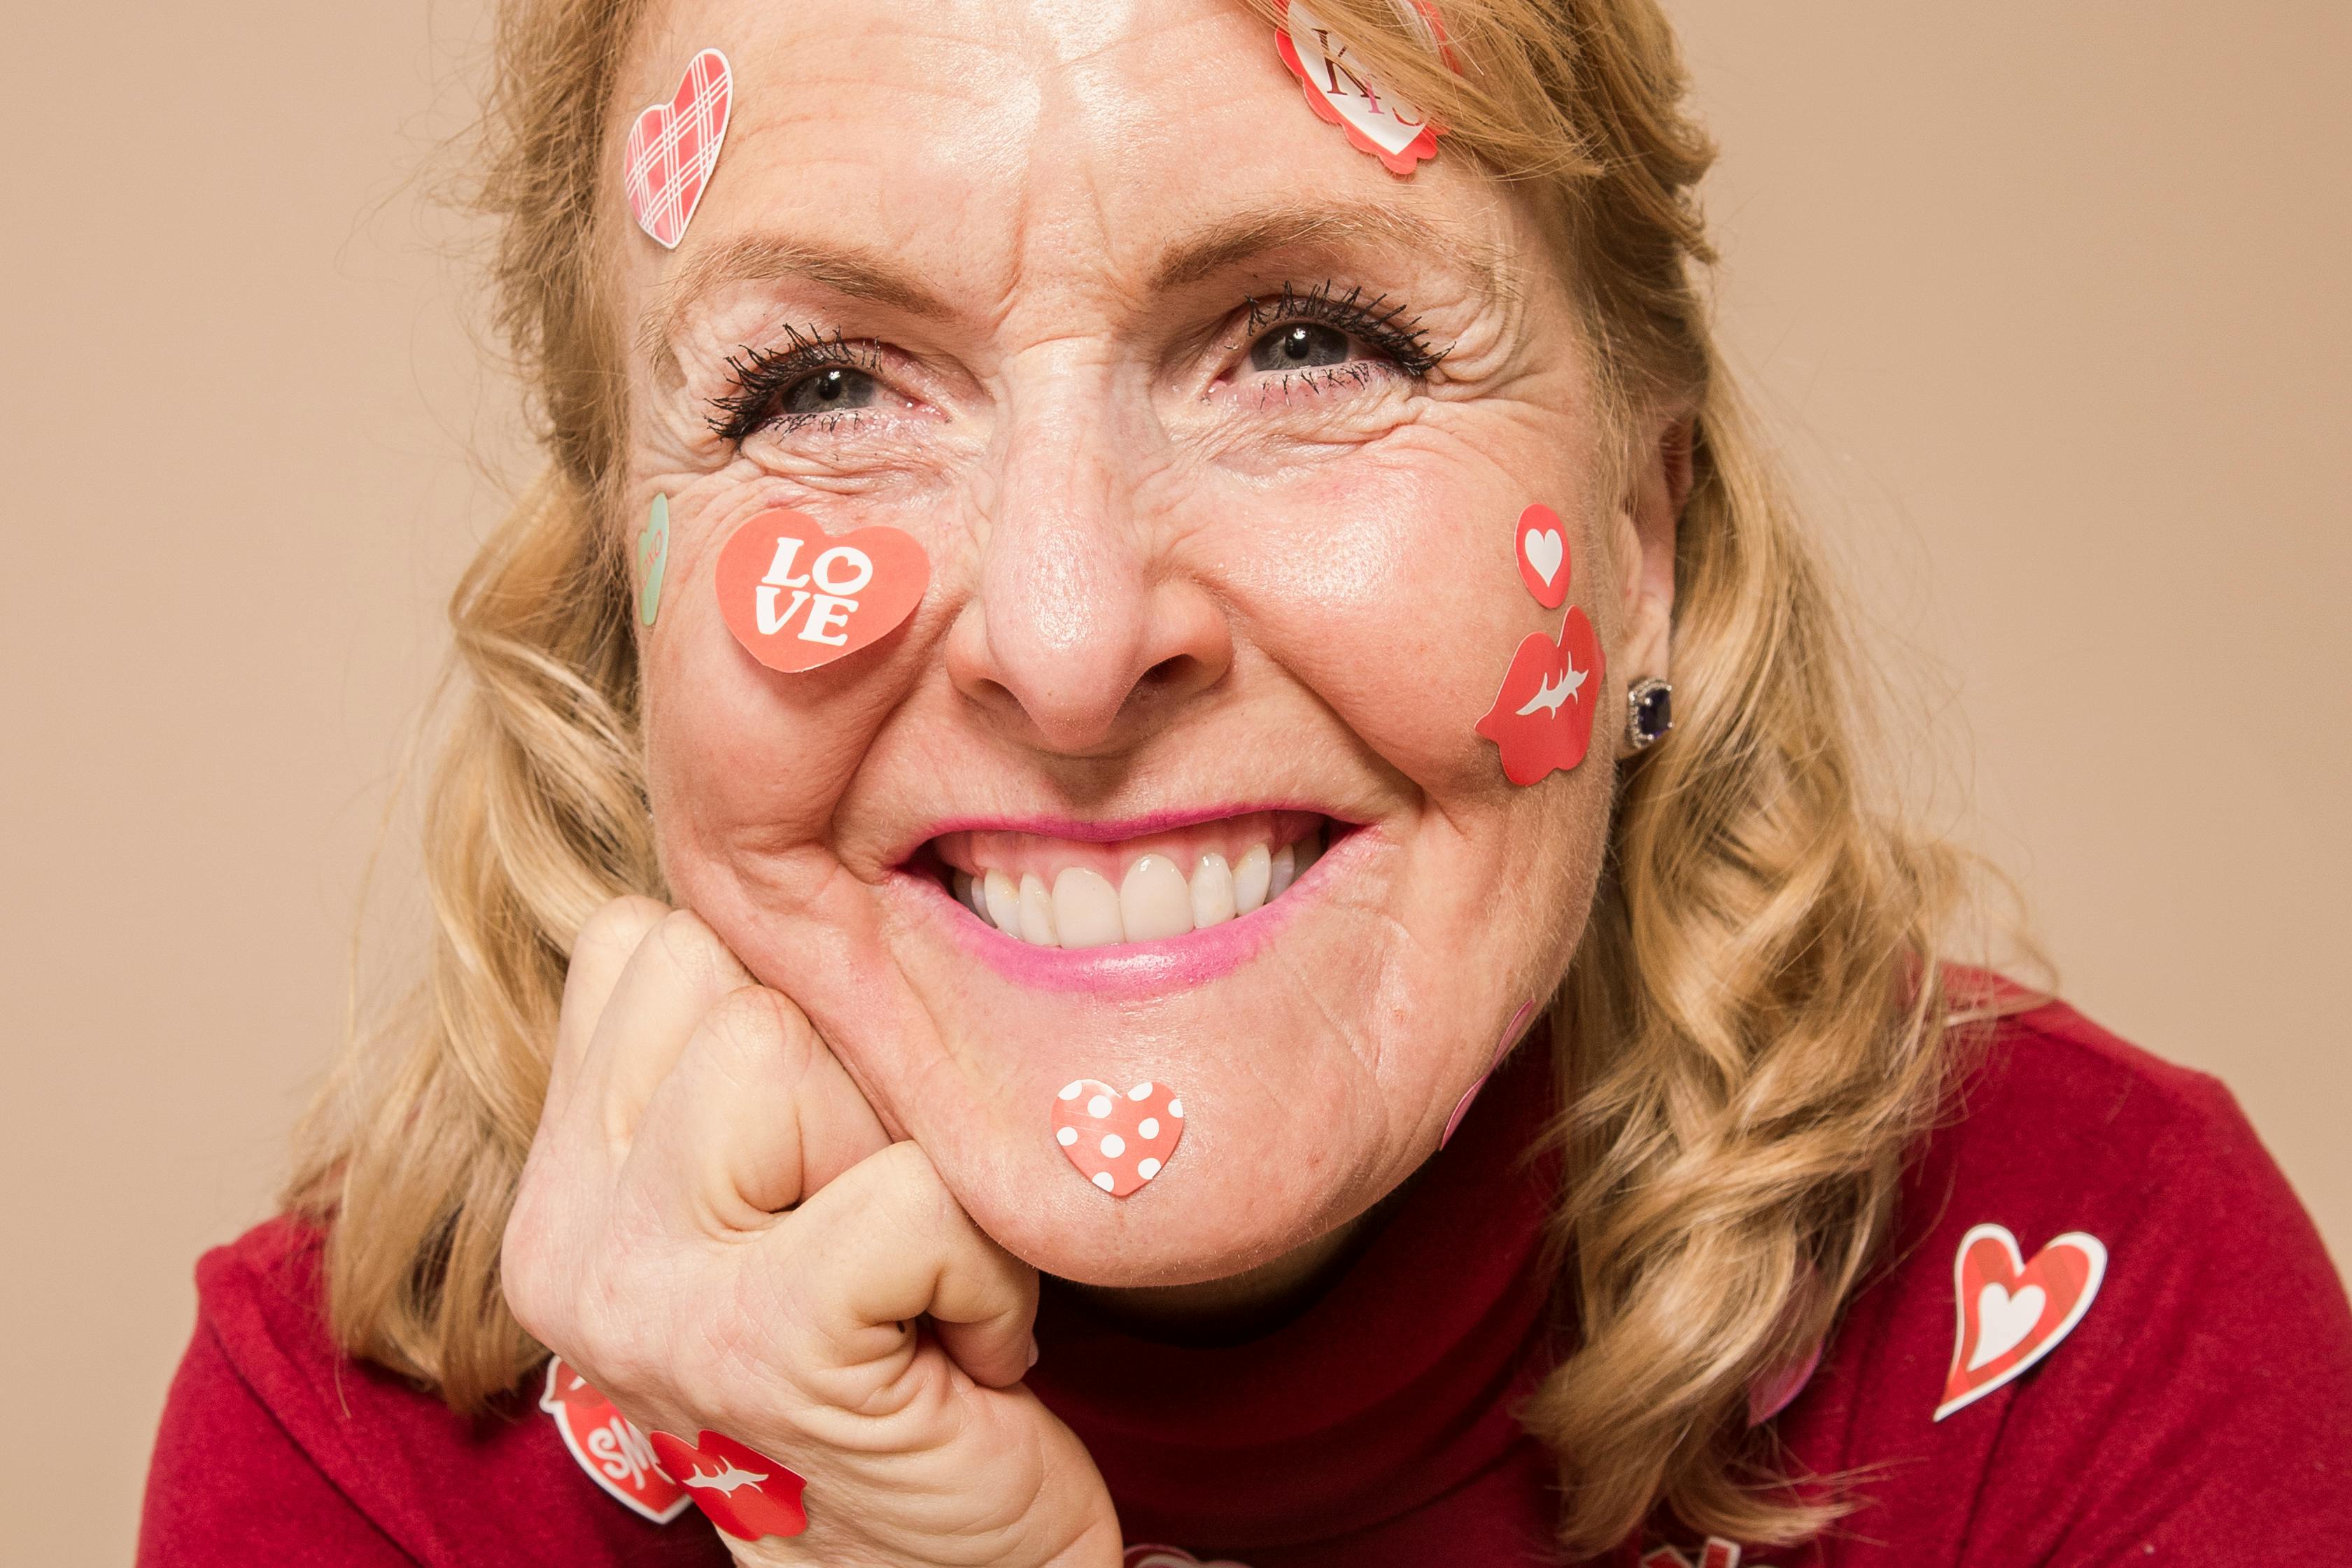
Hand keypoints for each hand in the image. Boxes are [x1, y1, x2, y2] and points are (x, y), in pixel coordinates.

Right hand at [504, 897, 1122, 1567]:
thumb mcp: (792, 1180)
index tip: (830, 1155)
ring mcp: (645, 1295)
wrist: (944, 1564)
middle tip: (886, 1226)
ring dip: (926, 1165)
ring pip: (800, 1051)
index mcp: (559, 1180)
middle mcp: (563, 1236)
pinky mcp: (760, 1345)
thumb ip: (750, 1047)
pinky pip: (912, 1187)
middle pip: (731, 975)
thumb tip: (816, 862)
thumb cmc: (893, 1345)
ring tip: (921, 1282)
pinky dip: (984, 1262)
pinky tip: (964, 1348)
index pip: (648, 940)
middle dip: (859, 1081)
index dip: (788, 1008)